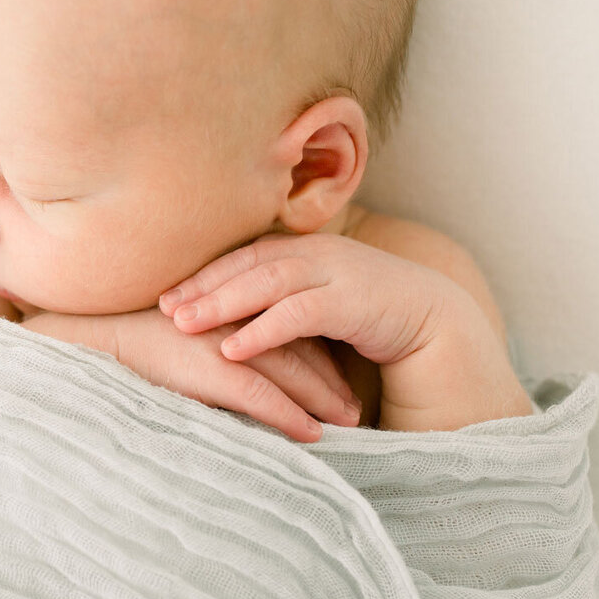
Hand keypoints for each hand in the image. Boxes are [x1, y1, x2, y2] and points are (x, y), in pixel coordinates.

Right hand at [23, 308, 362, 442]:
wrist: (83, 341)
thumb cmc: (118, 343)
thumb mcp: (172, 336)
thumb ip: (204, 345)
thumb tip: (227, 373)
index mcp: (224, 305)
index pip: (282, 327)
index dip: (315, 353)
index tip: (339, 377)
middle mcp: (229, 318)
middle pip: (297, 347)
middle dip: (331, 378)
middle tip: (355, 406)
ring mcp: (221, 342)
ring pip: (289, 372)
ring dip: (322, 399)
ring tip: (348, 422)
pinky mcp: (209, 369)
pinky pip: (261, 396)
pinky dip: (291, 415)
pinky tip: (314, 434)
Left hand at [158, 232, 534, 431]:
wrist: (437, 323)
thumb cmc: (370, 317)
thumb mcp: (321, 300)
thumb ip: (285, 299)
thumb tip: (235, 316)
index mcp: (306, 249)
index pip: (243, 256)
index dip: (203, 273)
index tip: (164, 293)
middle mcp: (317, 254)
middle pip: (247, 264)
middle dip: (202, 285)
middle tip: (161, 307)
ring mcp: (336, 273)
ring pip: (266, 283)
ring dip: (221, 304)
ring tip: (183, 325)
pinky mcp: (353, 301)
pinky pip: (298, 315)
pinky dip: (262, 330)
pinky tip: (232, 349)